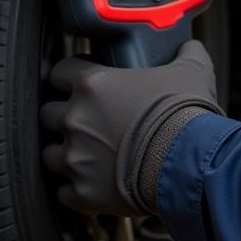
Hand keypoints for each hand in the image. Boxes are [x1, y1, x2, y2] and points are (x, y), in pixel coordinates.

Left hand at [41, 39, 220, 215]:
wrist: (190, 162)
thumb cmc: (186, 115)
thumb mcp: (192, 71)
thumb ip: (186, 54)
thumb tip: (190, 47)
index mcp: (93, 85)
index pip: (59, 72)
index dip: (69, 75)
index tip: (81, 81)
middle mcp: (76, 120)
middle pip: (47, 114)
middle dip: (63, 116)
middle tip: (86, 119)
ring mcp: (76, 159)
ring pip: (50, 155)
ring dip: (66, 153)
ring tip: (89, 154)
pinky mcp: (83, 193)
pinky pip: (63, 193)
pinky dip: (76, 189)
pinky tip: (95, 183)